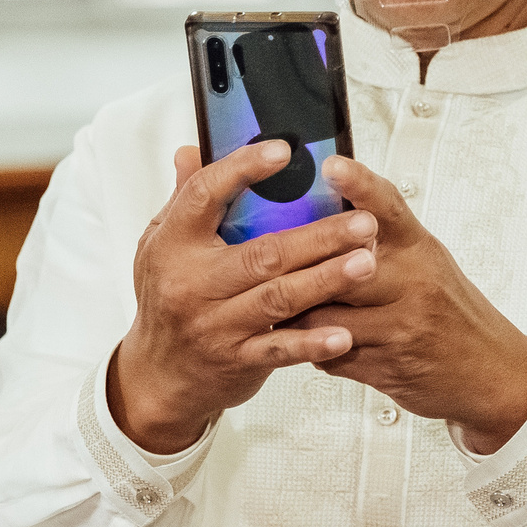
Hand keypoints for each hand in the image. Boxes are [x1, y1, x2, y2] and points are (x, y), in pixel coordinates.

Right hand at [111, 140, 382, 452]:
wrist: (159, 375)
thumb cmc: (166, 300)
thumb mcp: (159, 245)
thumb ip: (182, 199)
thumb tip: (191, 152)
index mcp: (174, 245)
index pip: (204, 196)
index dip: (242, 169)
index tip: (282, 151)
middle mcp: (193, 284)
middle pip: (262, 253)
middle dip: (319, 236)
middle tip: (362, 221)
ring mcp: (216, 325)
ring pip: (279, 298)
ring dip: (327, 279)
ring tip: (366, 261)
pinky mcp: (237, 359)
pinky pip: (280, 350)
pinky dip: (312, 342)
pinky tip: (343, 333)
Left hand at [290, 157, 526, 452]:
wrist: (492, 373)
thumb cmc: (451, 312)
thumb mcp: (426, 262)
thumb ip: (384, 239)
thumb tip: (330, 209)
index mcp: (420, 250)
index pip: (388, 208)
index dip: (360, 184)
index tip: (333, 165)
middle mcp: (413, 284)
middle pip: (340, 266)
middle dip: (301, 267)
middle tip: (265, 260)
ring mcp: (400, 327)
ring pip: (324, 315)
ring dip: (297, 313)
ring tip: (279, 305)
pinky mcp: (386, 366)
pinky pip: (331, 353)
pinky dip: (313, 346)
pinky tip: (311, 339)